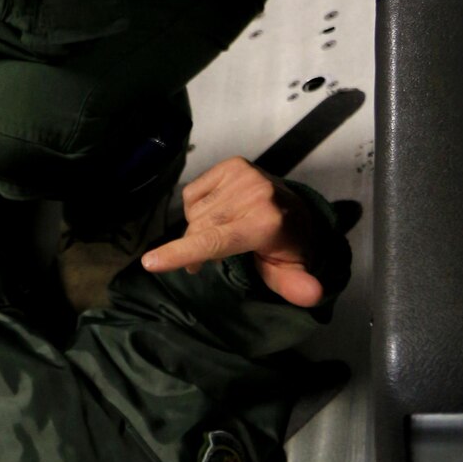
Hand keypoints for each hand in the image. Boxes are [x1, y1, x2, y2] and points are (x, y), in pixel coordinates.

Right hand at [141, 157, 326, 306]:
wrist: (296, 211)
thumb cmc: (286, 247)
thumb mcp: (290, 273)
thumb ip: (296, 285)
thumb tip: (313, 296)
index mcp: (265, 224)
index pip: (214, 242)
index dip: (180, 253)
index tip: (149, 263)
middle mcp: (254, 195)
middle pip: (199, 229)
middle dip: (196, 248)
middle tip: (210, 261)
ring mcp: (242, 176)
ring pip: (194, 213)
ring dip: (199, 227)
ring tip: (221, 231)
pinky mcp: (232, 165)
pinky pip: (192, 193)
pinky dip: (197, 207)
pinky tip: (218, 211)